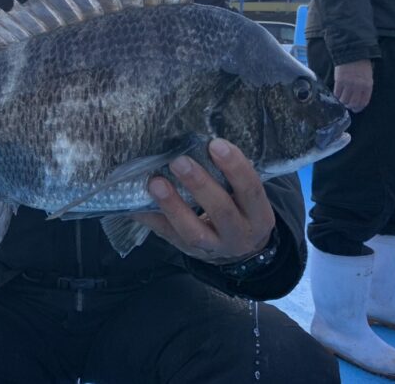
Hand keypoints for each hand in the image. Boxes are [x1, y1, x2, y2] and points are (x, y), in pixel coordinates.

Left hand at [133, 139, 274, 264]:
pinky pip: (168, 236)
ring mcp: (213, 247)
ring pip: (193, 230)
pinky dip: (152, 218)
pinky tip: (136, 204)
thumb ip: (230, 176)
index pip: (250, 189)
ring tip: (155, 182)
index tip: (215, 144)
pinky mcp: (188, 251)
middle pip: (221, 210)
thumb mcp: (246, 197)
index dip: (235, 167)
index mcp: (258, 214)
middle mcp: (238, 234)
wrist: (241, 251)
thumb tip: (197, 141)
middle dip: (200, 184)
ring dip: (173, 205)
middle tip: (179, 161)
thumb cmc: (240, 209)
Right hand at [333, 59, 372, 112]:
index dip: (359, 108)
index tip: (356, 109)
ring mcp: (348, 84)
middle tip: (347, 106)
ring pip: (344, 100)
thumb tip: (359, 98)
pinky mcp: (339, 81)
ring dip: (342, 102)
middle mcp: (358, 86)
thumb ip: (365, 87)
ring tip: (341, 101)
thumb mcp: (368, 76)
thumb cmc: (361, 64)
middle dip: (350, 106)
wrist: (352, 52)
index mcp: (368, 85)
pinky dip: (336, 96)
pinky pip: (337, 93)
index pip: (363, 102)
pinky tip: (337, 95)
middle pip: (353, 103)